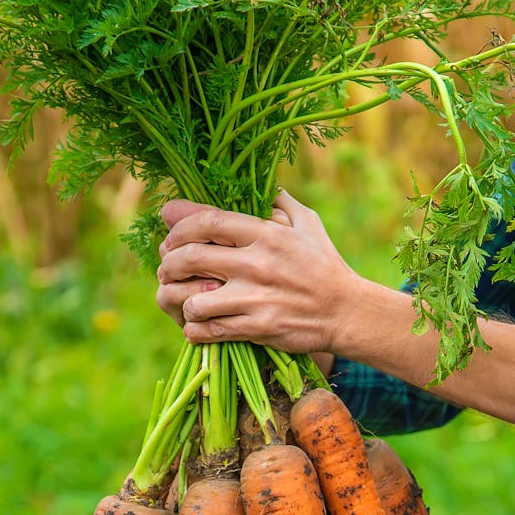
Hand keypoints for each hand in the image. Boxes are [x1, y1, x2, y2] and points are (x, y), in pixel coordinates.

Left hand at [155, 189, 360, 356]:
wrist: (347, 311)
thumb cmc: (325, 265)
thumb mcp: (308, 223)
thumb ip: (279, 202)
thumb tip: (259, 183)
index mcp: (266, 232)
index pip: (206, 221)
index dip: (178, 226)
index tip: (168, 232)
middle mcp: (256, 263)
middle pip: (190, 258)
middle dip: (169, 264)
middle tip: (167, 269)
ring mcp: (255, 298)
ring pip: (193, 299)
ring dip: (180, 301)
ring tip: (184, 300)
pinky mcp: (257, 328)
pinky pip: (209, 330)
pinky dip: (195, 330)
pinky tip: (197, 326)